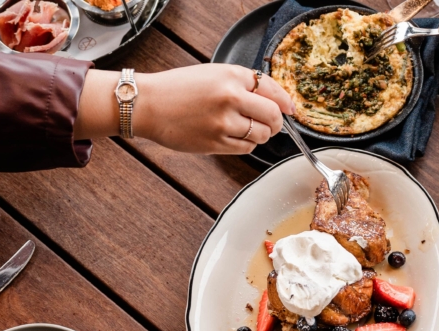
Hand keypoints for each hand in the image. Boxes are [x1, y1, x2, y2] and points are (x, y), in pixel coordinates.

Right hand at [132, 64, 295, 153]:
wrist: (148, 104)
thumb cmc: (178, 88)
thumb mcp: (212, 73)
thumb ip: (242, 84)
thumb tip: (274, 101)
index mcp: (231, 76)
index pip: (272, 89)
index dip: (285, 102)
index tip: (289, 109)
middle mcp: (230, 98)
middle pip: (272, 116)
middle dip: (277, 122)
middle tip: (272, 124)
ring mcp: (223, 122)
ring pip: (261, 135)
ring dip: (261, 134)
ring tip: (249, 129)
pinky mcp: (215, 143)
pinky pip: (246, 148)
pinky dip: (247, 145)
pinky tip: (235, 137)